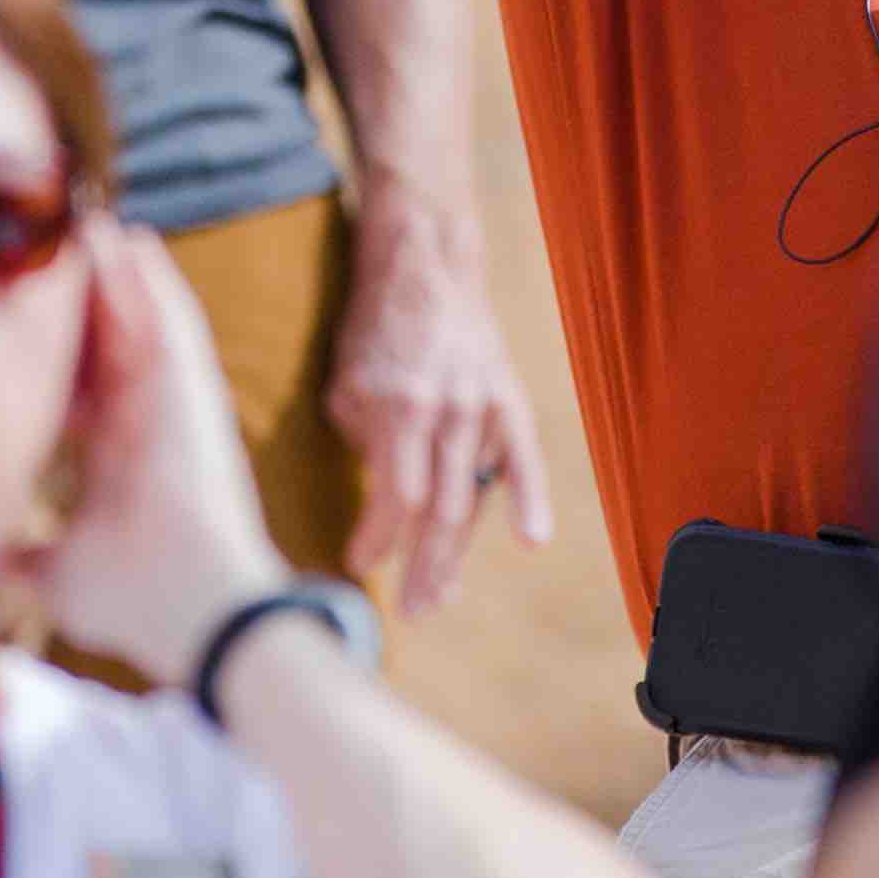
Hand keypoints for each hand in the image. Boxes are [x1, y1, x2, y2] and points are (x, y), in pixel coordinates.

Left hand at [36, 225, 293, 693]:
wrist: (198, 616)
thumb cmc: (139, 597)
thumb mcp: (58, 574)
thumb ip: (23, 558)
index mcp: (113, 458)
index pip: (75, 390)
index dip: (46, 355)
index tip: (7, 320)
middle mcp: (145, 423)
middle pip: (106, 341)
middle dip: (80, 296)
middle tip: (48, 240)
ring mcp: (174, 405)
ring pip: (139, 321)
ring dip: (114, 273)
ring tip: (86, 219)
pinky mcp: (195, 394)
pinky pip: (173, 322)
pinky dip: (151, 282)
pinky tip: (130, 240)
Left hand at [327, 200, 551, 614]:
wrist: (427, 266)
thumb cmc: (375, 330)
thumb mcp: (347, 384)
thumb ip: (365, 444)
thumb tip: (382, 505)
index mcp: (401, 406)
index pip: (394, 495)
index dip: (377, 538)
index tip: (357, 564)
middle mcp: (447, 411)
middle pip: (438, 510)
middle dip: (420, 567)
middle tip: (409, 611)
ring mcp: (482, 408)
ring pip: (473, 497)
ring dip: (454, 555)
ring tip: (437, 597)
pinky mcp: (508, 401)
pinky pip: (523, 459)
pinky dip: (530, 500)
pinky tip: (532, 540)